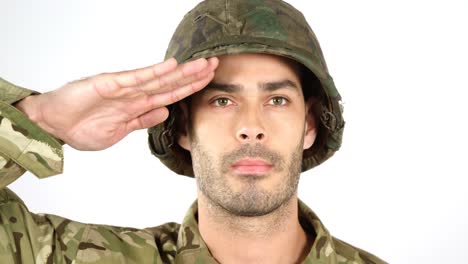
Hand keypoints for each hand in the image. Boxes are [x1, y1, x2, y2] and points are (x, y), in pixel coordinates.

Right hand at [16, 57, 218, 149]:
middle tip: (216, 64)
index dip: (190, 87)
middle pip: (171, 83)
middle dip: (194, 75)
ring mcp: (124, 88)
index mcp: (138, 105)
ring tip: (203, 63)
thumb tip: (165, 113)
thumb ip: (142, 120)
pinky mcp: (109, 84)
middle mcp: (135, 94)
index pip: (171, 94)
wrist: (54, 125)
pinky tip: (171, 65)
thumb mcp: (121, 130)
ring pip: (159, 78)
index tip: (209, 81)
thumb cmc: (82, 127)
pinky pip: (136, 78)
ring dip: (182, 71)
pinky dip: (154, 72)